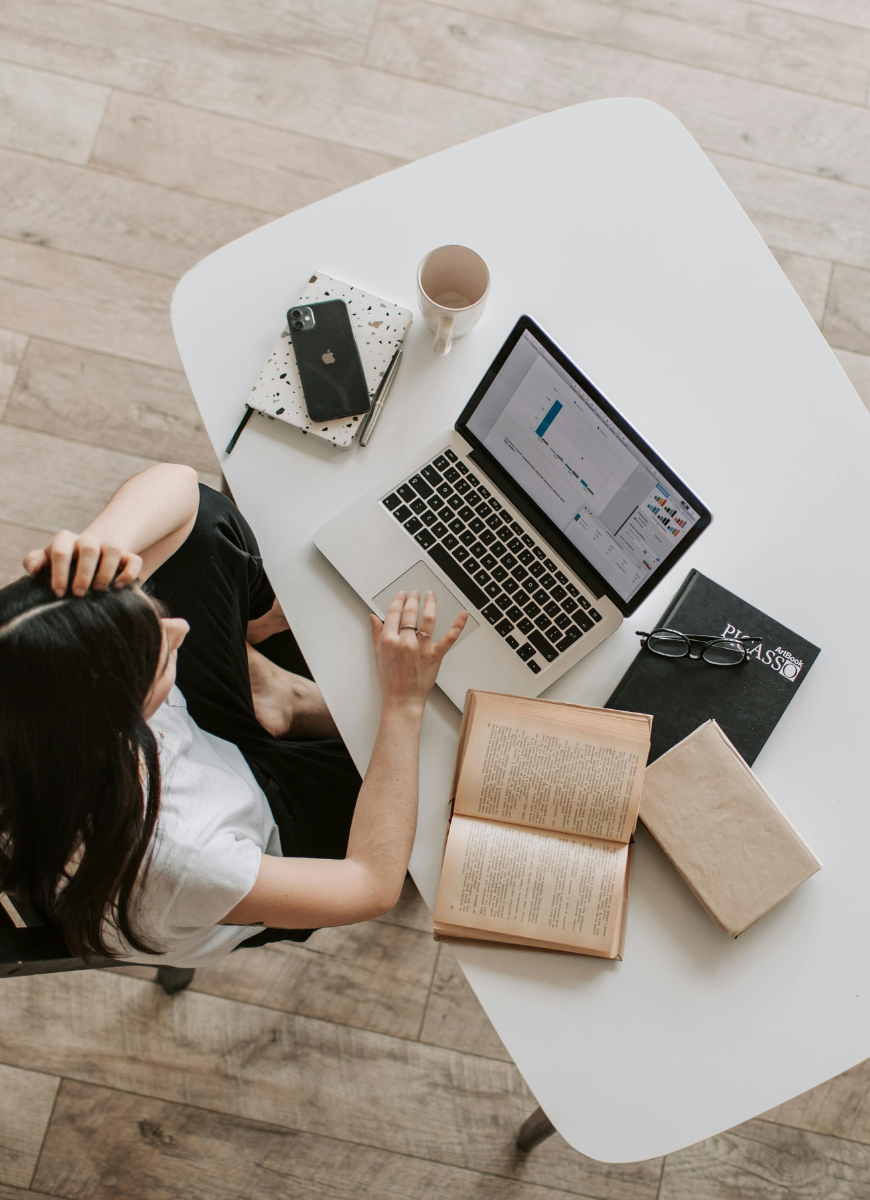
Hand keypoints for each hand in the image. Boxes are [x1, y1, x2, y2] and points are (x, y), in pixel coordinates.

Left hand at [23, 531, 143, 597]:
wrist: (88, 556)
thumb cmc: (62, 565)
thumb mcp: (47, 560)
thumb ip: (35, 561)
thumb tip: (33, 569)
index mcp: (65, 540)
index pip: (61, 550)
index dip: (59, 572)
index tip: (59, 593)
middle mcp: (88, 540)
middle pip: (89, 548)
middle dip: (84, 573)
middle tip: (78, 594)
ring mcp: (108, 547)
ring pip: (113, 550)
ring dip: (105, 572)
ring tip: (98, 590)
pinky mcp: (127, 557)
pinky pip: (134, 560)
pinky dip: (129, 574)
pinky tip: (119, 587)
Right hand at [370, 590, 467, 717]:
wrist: (402, 699)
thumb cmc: (390, 680)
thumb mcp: (378, 655)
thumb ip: (376, 633)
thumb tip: (373, 616)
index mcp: (389, 640)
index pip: (394, 612)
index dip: (398, 600)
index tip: (401, 594)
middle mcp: (405, 642)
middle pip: (410, 612)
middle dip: (413, 599)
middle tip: (415, 593)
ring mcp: (422, 648)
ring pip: (428, 619)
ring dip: (430, 603)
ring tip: (430, 595)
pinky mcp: (435, 656)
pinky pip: (449, 638)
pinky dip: (458, 625)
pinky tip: (463, 614)